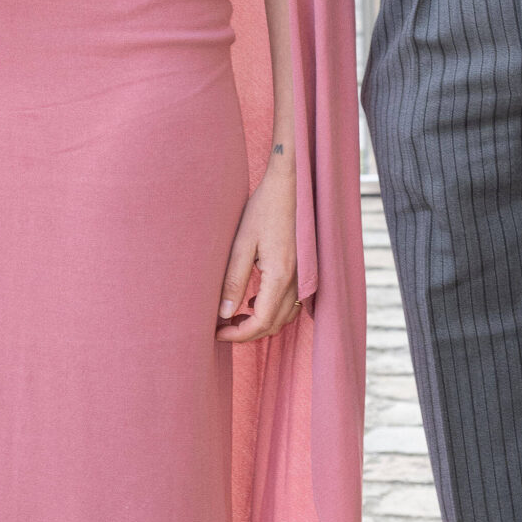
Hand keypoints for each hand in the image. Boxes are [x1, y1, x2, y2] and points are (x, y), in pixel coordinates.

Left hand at [217, 151, 300, 342]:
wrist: (292, 186)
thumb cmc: (264, 209)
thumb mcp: (242, 243)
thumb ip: (233, 280)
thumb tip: (223, 313)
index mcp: (279, 276)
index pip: (261, 322)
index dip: (237, 334)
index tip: (216, 333)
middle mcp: (297, 282)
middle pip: (273, 325)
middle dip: (246, 333)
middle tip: (220, 327)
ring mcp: (304, 277)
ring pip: (284, 317)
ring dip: (260, 323)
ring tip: (233, 316)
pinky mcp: (305, 271)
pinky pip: (291, 304)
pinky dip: (272, 311)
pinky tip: (253, 300)